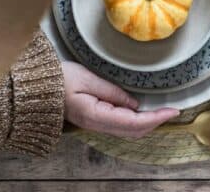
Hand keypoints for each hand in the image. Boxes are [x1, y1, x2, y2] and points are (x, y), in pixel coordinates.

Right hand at [62, 61, 178, 137]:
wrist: (36, 86)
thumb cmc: (59, 79)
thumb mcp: (87, 78)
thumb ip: (112, 92)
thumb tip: (135, 103)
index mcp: (95, 115)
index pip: (134, 122)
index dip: (156, 118)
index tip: (173, 110)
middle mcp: (97, 124)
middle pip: (134, 131)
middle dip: (156, 122)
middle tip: (173, 110)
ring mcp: (95, 124)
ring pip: (128, 131)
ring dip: (148, 123)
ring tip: (163, 111)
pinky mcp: (95, 119)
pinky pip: (121, 125)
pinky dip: (137, 121)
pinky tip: (144, 111)